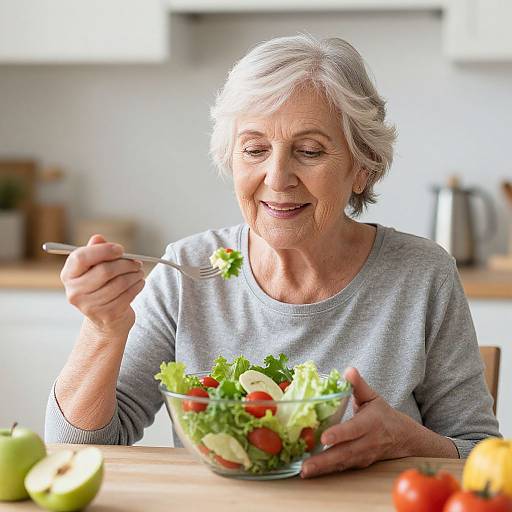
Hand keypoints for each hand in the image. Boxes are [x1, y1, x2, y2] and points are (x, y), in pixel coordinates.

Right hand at [60, 234, 145, 332]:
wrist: (106, 321)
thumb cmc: (101, 286)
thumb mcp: (94, 268)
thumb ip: (95, 252)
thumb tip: (98, 238)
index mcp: (68, 275)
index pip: (80, 257)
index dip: (103, 250)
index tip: (120, 249)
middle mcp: (75, 292)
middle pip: (105, 270)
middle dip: (125, 263)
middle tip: (137, 262)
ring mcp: (90, 306)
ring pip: (120, 282)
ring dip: (134, 274)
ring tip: (139, 272)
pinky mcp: (107, 314)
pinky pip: (128, 294)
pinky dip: (138, 285)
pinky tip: (139, 282)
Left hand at [300, 367, 416, 477]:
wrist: (402, 437)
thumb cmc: (382, 414)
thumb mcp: (372, 396)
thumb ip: (358, 384)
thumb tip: (348, 371)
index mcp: (370, 423)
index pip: (353, 429)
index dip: (340, 434)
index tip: (325, 437)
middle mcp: (366, 442)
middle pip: (344, 452)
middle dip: (324, 460)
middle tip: (305, 465)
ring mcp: (363, 456)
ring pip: (342, 464)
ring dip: (322, 469)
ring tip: (304, 471)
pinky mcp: (358, 464)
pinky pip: (342, 468)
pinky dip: (327, 472)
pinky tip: (311, 472)